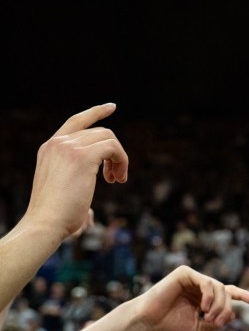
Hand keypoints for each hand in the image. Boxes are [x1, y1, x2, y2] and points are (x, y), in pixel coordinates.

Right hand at [25, 103, 127, 239]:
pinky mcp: (81, 156)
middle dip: (114, 152)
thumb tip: (89, 217)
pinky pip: (113, 147)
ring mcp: (67, 147)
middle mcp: (57, 143)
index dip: (95, 112)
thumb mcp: (65, 200)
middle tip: (115, 177)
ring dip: (119, 159)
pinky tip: (117, 179)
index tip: (112, 107)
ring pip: (108, 138)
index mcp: (50, 148)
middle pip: (99, 132)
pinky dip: (122, 161)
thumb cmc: (56, 220)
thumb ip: (77, 200)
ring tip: (116, 179)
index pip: (76, 121)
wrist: (45, 224)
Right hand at [125, 266, 248, 330]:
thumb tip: (233, 315)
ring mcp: (193, 278)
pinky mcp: (185, 273)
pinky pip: (206, 282)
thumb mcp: (198, 329)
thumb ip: (216, 323)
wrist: (148, 322)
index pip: (228, 293)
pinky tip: (204, 308)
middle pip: (226, 293)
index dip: (242, 295)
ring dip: (219, 305)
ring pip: (218, 287)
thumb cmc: (169, 326)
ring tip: (209, 318)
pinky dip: (209, 295)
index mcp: (204, 298)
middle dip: (226, 308)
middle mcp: (200, 286)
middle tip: (217, 322)